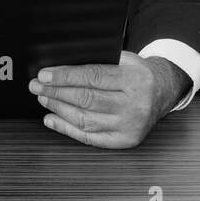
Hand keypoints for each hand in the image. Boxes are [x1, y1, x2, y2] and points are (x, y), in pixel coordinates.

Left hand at [29, 50, 190, 147]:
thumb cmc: (138, 74)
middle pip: (86, 99)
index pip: (93, 77)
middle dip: (56, 92)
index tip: (44, 75)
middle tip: (37, 86)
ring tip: (43, 98)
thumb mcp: (124, 59)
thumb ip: (98, 61)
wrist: (162, 92)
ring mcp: (130, 126)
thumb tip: (59, 66)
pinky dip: (66, 128)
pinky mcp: (124, 141)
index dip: (65, 76)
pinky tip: (52, 119)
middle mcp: (135, 106)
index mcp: (136, 80)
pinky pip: (89, 137)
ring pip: (85, 119)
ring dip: (58, 109)